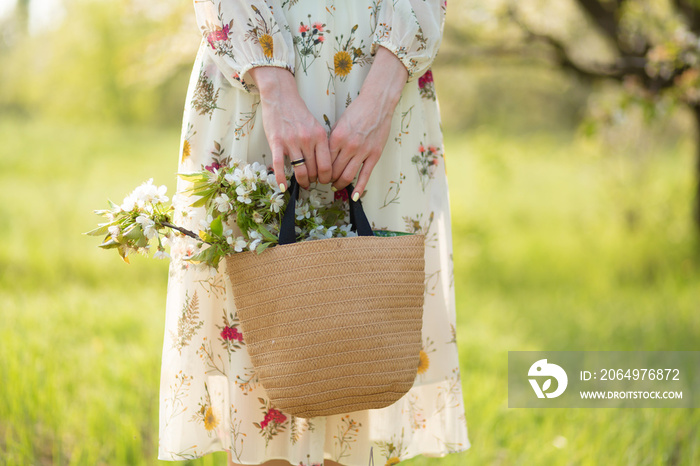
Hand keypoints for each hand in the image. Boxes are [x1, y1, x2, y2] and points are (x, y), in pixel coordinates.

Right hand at [248, 66, 331, 190]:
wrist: (280, 96)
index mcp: (320, 136)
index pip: (327, 165)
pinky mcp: (277, 142)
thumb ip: (319, 144)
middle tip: (312, 183)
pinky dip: (281, 179)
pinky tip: (283, 187)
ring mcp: (292, 142)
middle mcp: (307, 140)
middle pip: (314, 170)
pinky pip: (279, 165)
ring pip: (300, 171)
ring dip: (302, 181)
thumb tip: (323, 165)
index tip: (324, 181)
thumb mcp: (315, 126)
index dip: (327, 177)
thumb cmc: (298, 112)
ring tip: (302, 184)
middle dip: (314, 180)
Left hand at [329, 46, 407, 199]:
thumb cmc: (357, 111)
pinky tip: (355, 196)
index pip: (324, 161)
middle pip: (333, 171)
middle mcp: (348, 146)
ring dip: (339, 184)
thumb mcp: (338, 124)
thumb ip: (332, 141)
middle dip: (326, 179)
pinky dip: (359, 188)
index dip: (318, 171)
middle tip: (323, 182)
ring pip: (347, 176)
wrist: (377, 103)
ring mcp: (362, 151)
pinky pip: (365, 175)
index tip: (316, 174)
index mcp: (337, 137)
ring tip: (335, 186)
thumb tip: (324, 157)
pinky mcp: (374, 155)